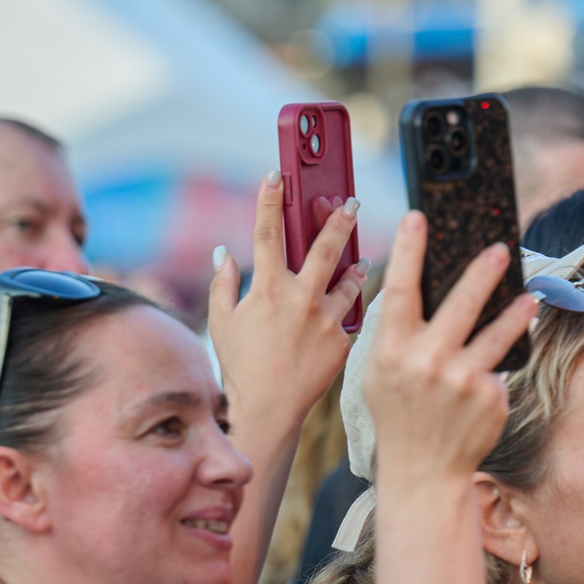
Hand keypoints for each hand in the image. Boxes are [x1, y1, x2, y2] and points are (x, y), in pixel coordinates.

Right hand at [206, 176, 369, 436]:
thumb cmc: (241, 364)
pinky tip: (354, 301)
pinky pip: (351, 313)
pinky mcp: (343, 337)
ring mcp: (326, 317)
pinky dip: (351, 304)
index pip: (267, 233)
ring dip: (357, 263)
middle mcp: (301, 297)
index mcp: (268, 288)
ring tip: (362, 257)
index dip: (269, 201)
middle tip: (350, 201)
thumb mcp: (221, 322)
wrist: (269, 407)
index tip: (274, 176)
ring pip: (351, 278)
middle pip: (325, 246)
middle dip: (339, 219)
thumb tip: (222, 252)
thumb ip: (222, 284)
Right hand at [362, 215, 536, 488]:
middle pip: (462, 303)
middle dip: (482, 272)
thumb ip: (396, 333)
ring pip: (497, 333)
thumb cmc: (400, 414)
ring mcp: (462, 379)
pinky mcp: (490, 396)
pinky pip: (499, 367)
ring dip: (517, 312)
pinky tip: (490, 375)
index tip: (417, 217)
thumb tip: (416, 285)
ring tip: (530, 297)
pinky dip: (498, 366)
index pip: (400, 289)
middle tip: (499, 248)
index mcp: (392, 351)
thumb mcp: (380, 373)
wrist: (423, 471)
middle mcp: (427, 362)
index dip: (407, 250)